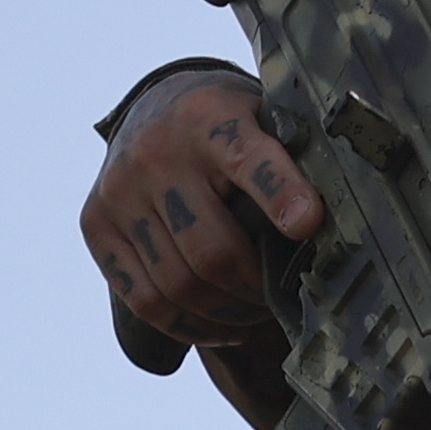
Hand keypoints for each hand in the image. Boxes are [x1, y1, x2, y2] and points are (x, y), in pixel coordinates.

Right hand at [80, 67, 323, 346]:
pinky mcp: (95, 224)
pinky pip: (143, 299)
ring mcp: (119, 190)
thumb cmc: (229, 121)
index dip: (281, 194)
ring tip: (255, 318)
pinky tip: (218, 325)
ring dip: (226, 315)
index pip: (248, 159)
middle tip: (284, 301)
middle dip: (256, 288)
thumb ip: (291, 156)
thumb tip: (335, 223)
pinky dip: (188, 325)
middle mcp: (155, 152)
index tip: (310, 224)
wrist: (156, 104)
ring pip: (177, 285)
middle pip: (212, 248)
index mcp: (210, 117)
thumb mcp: (262, 114)